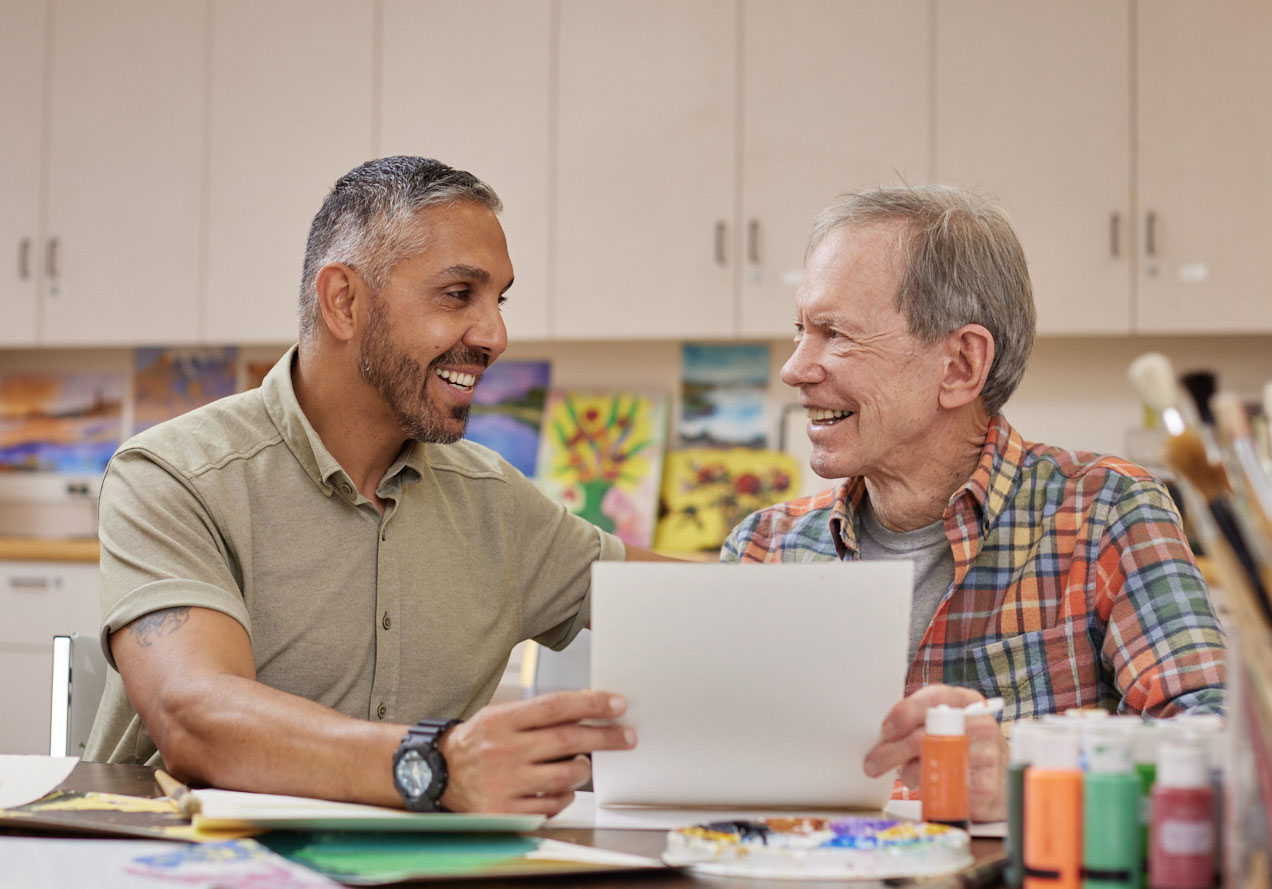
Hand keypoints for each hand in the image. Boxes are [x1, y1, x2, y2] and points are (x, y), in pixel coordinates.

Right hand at [438, 690, 634, 814]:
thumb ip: (540, 712)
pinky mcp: (505, 812)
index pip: (555, 707)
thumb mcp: (502, 716)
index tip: (617, 705)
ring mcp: (504, 783)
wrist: (438, 774)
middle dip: (605, 738)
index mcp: (502, 721)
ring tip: (582, 764)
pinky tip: (561, 788)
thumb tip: (588, 704)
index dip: (591, 704)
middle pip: (566, 741)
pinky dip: (565, 796)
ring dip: (583, 769)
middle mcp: (503, 751)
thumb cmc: (478, 742)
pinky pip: (552, 805)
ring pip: (564, 777)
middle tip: (627, 736)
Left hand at [862, 684, 1007, 821]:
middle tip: (873, 764)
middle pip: (930, 734)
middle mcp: (982, 725)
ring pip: (936, 764)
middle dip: (894, 751)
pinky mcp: (989, 788)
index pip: (936, 698)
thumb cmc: (965, 745)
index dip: (906, 712)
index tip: (886, 730)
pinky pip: (950, 790)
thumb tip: (882, 733)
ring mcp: (990, 756)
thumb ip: (922, 720)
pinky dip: (931, 792)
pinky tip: (928, 790)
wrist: (1003, 777)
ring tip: (904, 777)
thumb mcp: (949, 723)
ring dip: (910, 773)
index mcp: (969, 701)